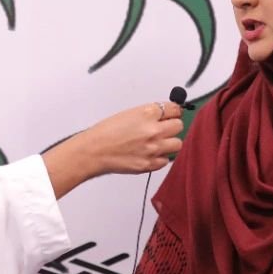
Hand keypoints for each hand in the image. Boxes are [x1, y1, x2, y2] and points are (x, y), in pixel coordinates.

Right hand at [42, 101, 183, 198]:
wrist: (93, 151)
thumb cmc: (105, 132)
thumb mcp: (128, 114)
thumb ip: (148, 115)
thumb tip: (163, 116)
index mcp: (147, 113)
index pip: (174, 109)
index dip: (172, 112)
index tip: (171, 114)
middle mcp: (153, 130)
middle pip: (179, 126)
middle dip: (172, 126)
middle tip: (164, 128)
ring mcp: (153, 148)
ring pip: (177, 144)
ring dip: (170, 142)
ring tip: (158, 142)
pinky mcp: (150, 164)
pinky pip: (166, 160)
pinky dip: (160, 157)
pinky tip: (149, 154)